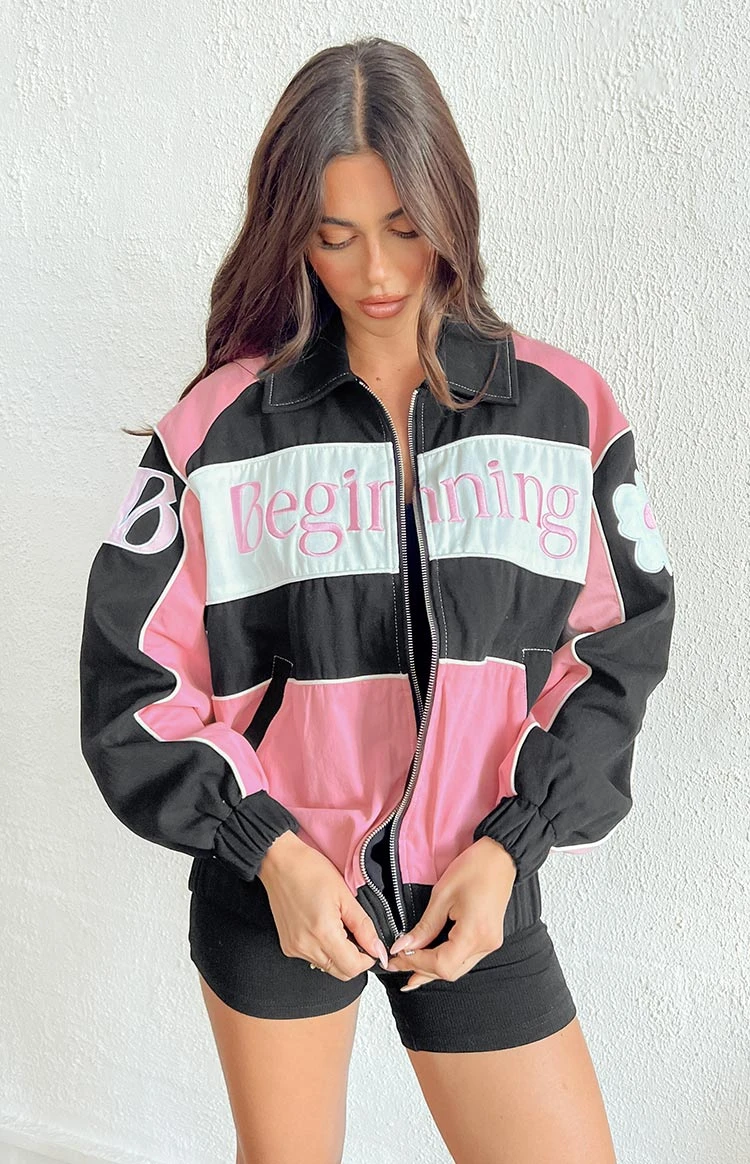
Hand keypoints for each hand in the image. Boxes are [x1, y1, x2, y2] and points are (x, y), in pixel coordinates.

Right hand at [258, 831, 390, 978]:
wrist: (280, 862)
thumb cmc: (309, 870)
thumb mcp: (345, 895)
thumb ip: (364, 927)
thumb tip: (378, 949)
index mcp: (322, 933)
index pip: (352, 968)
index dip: (368, 959)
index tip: (373, 946)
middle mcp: (305, 946)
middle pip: (340, 972)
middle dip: (355, 959)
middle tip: (358, 936)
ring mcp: (294, 948)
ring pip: (327, 967)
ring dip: (339, 955)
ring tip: (339, 927)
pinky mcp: (287, 946)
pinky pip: (313, 959)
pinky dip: (324, 951)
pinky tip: (325, 929)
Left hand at [385, 837, 517, 989]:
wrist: (500, 857)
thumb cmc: (475, 868)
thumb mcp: (442, 895)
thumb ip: (424, 926)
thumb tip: (404, 946)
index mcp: (474, 933)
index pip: (441, 964)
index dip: (416, 962)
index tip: (397, 956)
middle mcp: (485, 944)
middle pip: (449, 972)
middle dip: (420, 969)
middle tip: (396, 964)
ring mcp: (489, 943)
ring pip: (457, 969)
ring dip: (432, 969)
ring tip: (408, 968)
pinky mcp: (488, 939)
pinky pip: (464, 958)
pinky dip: (445, 961)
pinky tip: (430, 961)